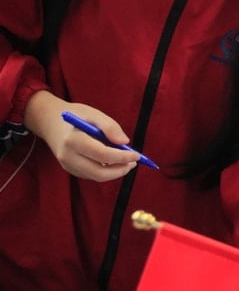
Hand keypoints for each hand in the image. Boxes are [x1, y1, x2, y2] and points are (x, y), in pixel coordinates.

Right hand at [23, 91, 138, 181]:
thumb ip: (110, 126)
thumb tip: (125, 142)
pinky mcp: (69, 169)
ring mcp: (67, 165)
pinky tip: (113, 163)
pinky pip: (90, 175)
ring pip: (95, 176)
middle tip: (133, 163)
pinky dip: (105, 172)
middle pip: (98, 172)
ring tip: (127, 162)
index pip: (102, 155)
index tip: (137, 155)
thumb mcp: (94, 114)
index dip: (122, 157)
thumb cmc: (76, 115)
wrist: (50, 121)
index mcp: (73, 140)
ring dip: (114, 173)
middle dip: (120, 170)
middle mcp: (68, 156)